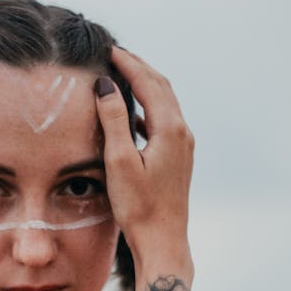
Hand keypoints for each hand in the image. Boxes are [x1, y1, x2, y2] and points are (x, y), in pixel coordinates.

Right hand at [95, 46, 194, 285]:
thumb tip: (106, 84)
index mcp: (169, 129)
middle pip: (162, 87)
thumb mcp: (120, 161)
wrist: (163, 241)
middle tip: (116, 54)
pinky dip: (149, 108)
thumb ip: (114, 120)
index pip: (149, 82)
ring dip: (146, 85)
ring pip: (166, 102)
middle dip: (139, 68)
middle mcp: (182, 132)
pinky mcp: (180, 159)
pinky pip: (165, 121)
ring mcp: (184, 146)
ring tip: (124, 76)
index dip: (128, 63)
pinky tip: (135, 116)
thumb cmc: (139, 207)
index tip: (109, 49)